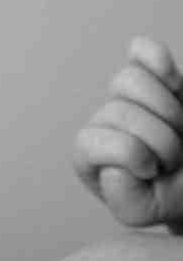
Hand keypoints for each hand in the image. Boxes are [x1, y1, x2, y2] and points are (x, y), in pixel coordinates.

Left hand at [73, 36, 182, 232]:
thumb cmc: (172, 193)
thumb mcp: (143, 210)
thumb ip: (123, 197)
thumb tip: (114, 162)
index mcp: (88, 156)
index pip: (89, 141)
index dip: (130, 154)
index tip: (153, 172)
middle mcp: (102, 122)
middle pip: (118, 111)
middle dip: (160, 138)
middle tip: (174, 159)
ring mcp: (128, 96)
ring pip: (129, 80)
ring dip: (167, 109)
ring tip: (180, 131)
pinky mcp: (155, 76)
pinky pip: (143, 50)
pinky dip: (158, 60)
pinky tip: (175, 84)